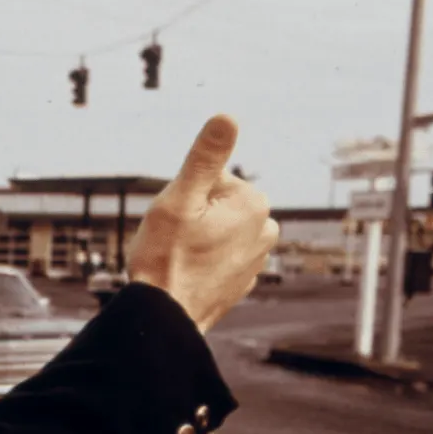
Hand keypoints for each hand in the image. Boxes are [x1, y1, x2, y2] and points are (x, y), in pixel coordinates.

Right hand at [127, 115, 279, 332]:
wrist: (167, 317)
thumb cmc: (167, 258)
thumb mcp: (179, 199)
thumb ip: (205, 157)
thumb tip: (227, 117)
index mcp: (253, 202)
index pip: (212, 180)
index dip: (184, 196)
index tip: (176, 220)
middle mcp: (266, 227)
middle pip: (218, 204)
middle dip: (194, 215)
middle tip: (175, 239)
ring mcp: (258, 257)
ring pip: (220, 230)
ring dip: (199, 238)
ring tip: (180, 258)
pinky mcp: (245, 280)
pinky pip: (222, 257)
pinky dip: (205, 261)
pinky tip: (188, 274)